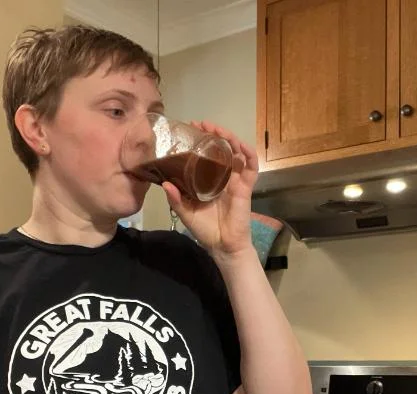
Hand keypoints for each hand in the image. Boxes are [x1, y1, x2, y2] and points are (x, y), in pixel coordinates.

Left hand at [162, 121, 258, 260]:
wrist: (223, 246)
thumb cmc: (206, 230)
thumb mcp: (186, 213)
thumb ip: (176, 199)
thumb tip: (165, 183)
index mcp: (208, 180)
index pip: (205, 154)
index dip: (200, 140)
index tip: (190, 129)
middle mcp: (222, 177)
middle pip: (222, 149)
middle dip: (214, 134)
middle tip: (202, 124)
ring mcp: (235, 181)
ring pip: (236, 153)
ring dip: (229, 138)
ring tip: (218, 130)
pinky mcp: (246, 187)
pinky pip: (251, 167)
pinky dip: (248, 154)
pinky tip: (240, 145)